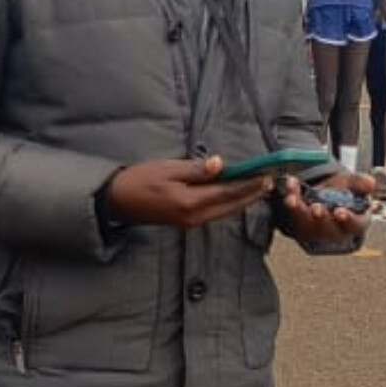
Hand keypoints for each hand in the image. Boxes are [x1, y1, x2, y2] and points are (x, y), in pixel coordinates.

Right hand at [106, 156, 273, 227]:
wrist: (115, 201)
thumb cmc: (138, 181)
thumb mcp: (167, 169)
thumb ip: (196, 169)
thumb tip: (221, 164)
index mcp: (191, 203)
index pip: (228, 192)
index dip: (249, 184)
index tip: (266, 175)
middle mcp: (194, 217)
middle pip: (230, 206)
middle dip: (251, 194)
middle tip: (270, 182)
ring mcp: (189, 222)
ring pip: (224, 211)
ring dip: (241, 200)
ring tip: (257, 188)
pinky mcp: (185, 221)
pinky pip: (213, 213)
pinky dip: (227, 204)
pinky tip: (233, 196)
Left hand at [277, 172, 374, 252]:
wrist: (324, 196)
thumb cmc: (343, 193)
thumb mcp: (353, 185)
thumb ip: (361, 183)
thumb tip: (371, 183)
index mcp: (355, 224)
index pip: (355, 226)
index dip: (348, 220)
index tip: (340, 212)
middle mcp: (336, 231)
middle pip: (328, 229)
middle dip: (321, 218)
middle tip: (317, 208)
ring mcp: (316, 231)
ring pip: (307, 225)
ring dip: (299, 211)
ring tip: (294, 199)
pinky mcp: (300, 226)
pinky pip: (293, 216)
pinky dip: (291, 202)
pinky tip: (290, 187)